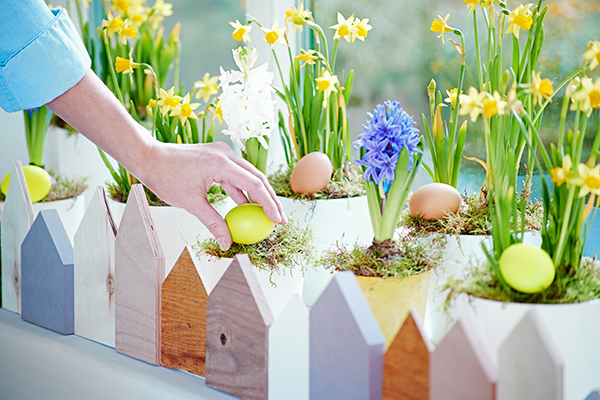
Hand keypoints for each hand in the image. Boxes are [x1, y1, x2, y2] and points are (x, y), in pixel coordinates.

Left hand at [46, 70, 285, 250]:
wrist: (148, 156)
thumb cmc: (165, 177)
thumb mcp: (191, 203)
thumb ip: (213, 222)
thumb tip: (227, 243)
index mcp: (222, 163)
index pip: (255, 185)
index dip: (269, 204)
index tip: (278, 220)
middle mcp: (226, 154)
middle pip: (258, 178)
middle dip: (270, 200)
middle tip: (279, 220)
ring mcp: (222, 153)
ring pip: (249, 175)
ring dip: (258, 195)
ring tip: (266, 215)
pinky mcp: (217, 156)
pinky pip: (236, 174)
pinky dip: (242, 190)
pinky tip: (244, 206)